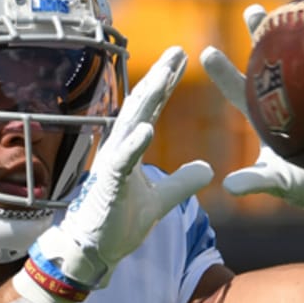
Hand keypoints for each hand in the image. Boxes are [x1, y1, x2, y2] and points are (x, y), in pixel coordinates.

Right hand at [29, 46, 213, 288]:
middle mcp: (120, 150)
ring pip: (131, 124)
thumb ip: (182, 182)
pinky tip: (149, 128)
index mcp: (131, 150)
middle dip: (159, 77)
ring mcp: (113, 166)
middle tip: (177, 50)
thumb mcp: (160, 201)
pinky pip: (122, 161)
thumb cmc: (118, 224)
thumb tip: (209, 169)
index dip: (166, 84)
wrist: (94, 252)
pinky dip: (135, 144)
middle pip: (141, 106)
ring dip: (148, 99)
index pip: (151, 109)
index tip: (183, 58)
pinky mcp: (109, 186)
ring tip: (166, 75)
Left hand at [200, 6, 303, 237]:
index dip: (225, 74)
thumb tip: (229, 186)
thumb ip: (255, 182)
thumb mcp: (278, 184)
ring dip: (301, 34)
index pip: (241, 92)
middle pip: (272, 65)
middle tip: (254, 11)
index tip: (207, 52)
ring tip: (297, 5)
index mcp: (267, 119)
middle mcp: (287, 103)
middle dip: (262, 38)